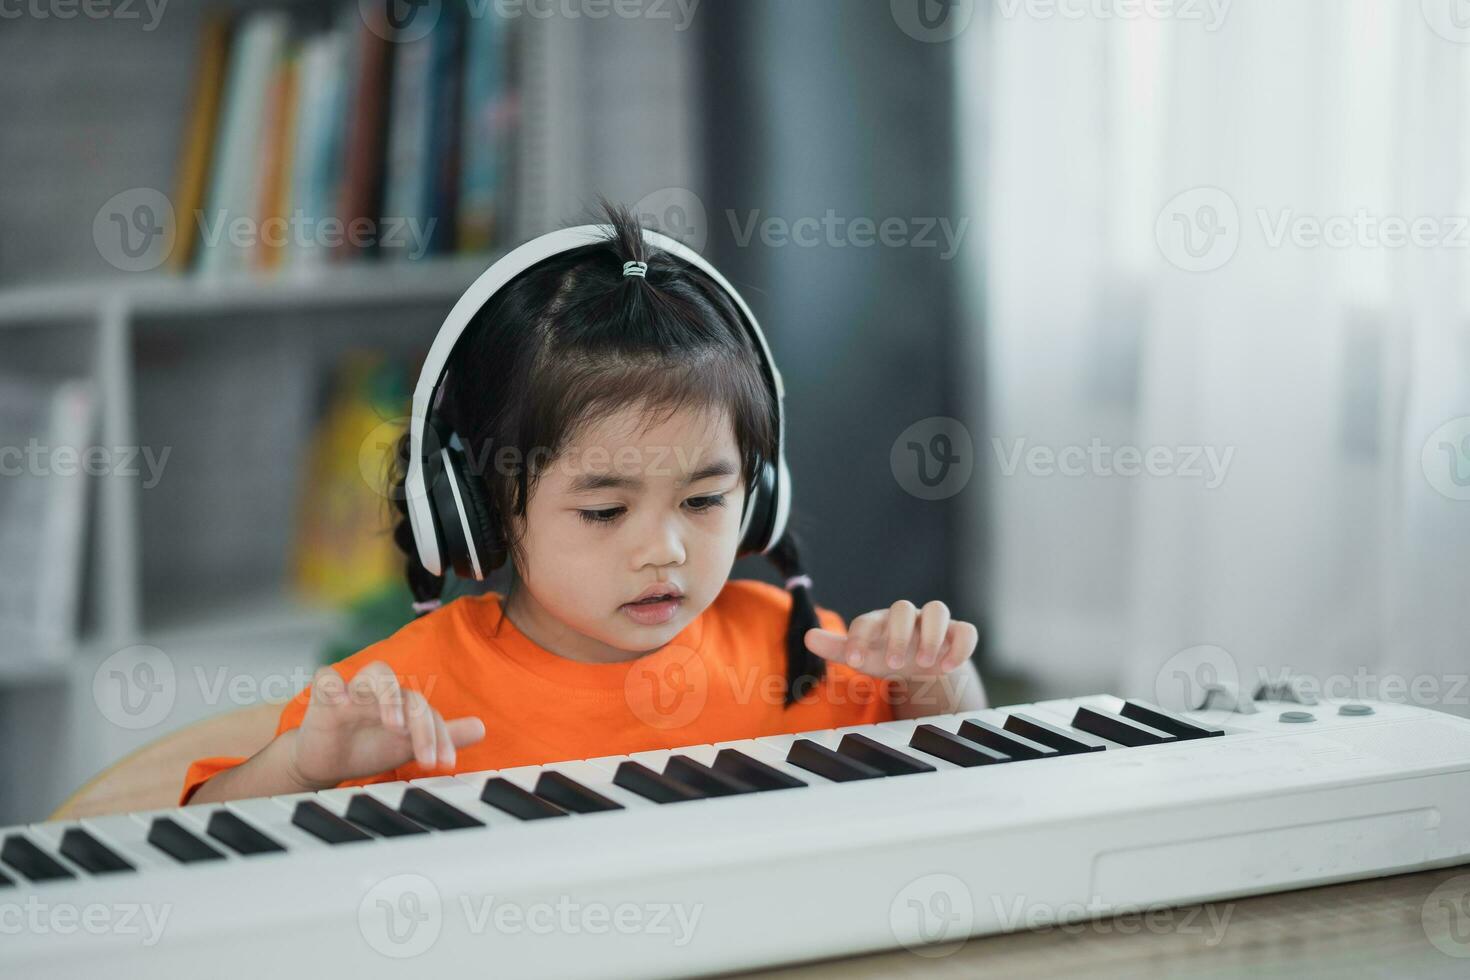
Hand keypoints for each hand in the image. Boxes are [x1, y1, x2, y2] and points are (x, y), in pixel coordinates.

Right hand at [285, 661, 485, 790]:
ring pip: (377, 672)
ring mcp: (354, 691)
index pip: (429, 711)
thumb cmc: (369, 748)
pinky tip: (341, 701)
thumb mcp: (408, 746)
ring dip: (389, 696)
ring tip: (395, 726)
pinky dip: (332, 684)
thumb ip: (442, 736)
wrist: (326, 762)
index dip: (441, 736)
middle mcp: (383, 692)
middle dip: (422, 725)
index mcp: (403, 702)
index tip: (445, 765)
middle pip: (408, 692)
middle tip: (427, 759)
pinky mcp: (323, 697)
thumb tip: (482, 727)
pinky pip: (326, 677)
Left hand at [804, 600, 978, 683]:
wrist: (920, 663)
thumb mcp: (863, 655)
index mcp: (880, 620)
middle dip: (898, 636)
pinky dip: (961, 647)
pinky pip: (966, 631)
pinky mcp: (958, 634)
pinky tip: (949, 667)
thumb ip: (837, 647)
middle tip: (894, 665)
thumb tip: (807, 637)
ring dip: (932, 636)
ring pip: (938, 610)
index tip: (854, 661)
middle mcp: (907, 616)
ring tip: (923, 664)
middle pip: (903, 609)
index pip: (867, 621)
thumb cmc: (886, 655)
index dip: (858, 638)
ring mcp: (934, 623)